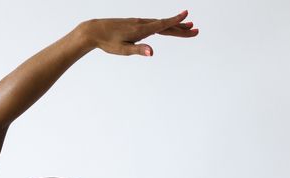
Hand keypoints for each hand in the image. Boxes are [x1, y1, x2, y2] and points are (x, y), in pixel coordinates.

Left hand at [80, 10, 198, 55]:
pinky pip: (154, 24)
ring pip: (161, 24)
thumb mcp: (123, 49)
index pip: (162, 25)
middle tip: (196, 30)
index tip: (187, 15)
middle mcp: (141, 24)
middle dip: (182, 28)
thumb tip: (152, 52)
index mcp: (141, 30)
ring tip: (188, 27)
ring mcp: (138, 23)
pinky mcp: (135, 24)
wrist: (93, 31)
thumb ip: (138, 50)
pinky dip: (164, 26)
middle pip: (166, 25)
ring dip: (175, 26)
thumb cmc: (107, 42)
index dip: (176, 21)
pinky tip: (167, 28)